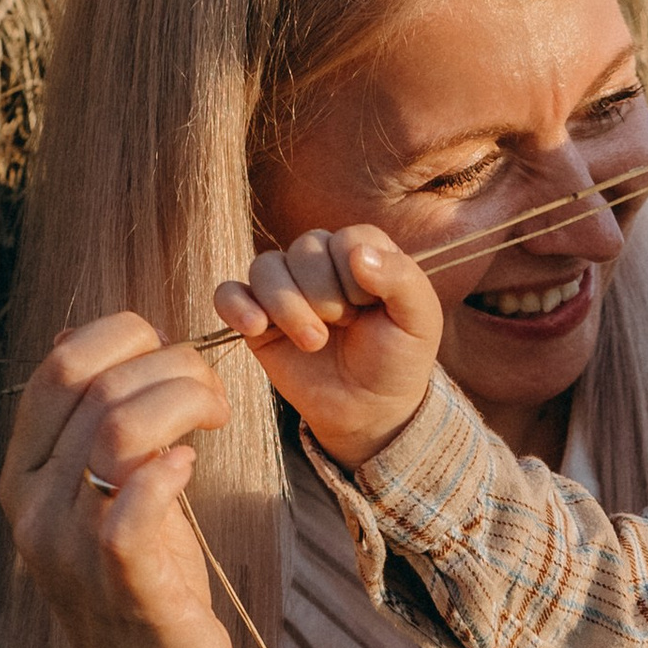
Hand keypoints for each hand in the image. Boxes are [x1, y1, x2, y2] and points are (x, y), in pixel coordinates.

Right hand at [0, 316, 239, 647]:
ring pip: (115, 429)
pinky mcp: (123, 586)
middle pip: (95, 387)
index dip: (125, 338)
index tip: (175, 361)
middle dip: (172, 367)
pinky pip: (131, 505)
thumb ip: (88, 427)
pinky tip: (191, 468)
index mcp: (25, 476)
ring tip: (215, 420)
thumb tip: (76, 338)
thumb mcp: (106, 498)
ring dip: (182, 402)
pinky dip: (168, 470)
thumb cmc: (148, 588)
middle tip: (214, 396)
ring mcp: (70, 549)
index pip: (58, 367)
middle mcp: (33, 508)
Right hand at [213, 222, 443, 470]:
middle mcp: (321, 261)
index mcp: (362, 252)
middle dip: (324, 296)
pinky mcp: (256, 315)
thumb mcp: (420, 320)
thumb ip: (402, 279)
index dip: (355, 276)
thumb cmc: (397, 359)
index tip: (369, 308)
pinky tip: (257, 329)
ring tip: (313, 343)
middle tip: (343, 328)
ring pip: (265, 267)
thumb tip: (358, 253)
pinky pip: (228, 293)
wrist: (368, 408)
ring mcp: (285, 287)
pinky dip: (236, 306)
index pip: (347, 239)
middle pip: (304, 249)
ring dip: (287, 306)